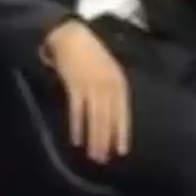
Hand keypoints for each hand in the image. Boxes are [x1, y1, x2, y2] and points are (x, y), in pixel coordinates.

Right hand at [42, 20, 130, 163]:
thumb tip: (113, 115)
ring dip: (94, 137)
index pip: (123, 111)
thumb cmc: (92, 54)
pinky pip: (77, 110)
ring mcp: (91, 85)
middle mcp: (108, 85)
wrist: (72, 36)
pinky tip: (77, 140)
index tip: (122, 150)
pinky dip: (77, 126)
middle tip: (105, 159)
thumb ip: (112, 90)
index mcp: (118, 81)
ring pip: (95, 117)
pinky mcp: (74, 85)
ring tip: (94, 155)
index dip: (122, 131)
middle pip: (109, 117)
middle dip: (107, 139)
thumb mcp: (109, 70)